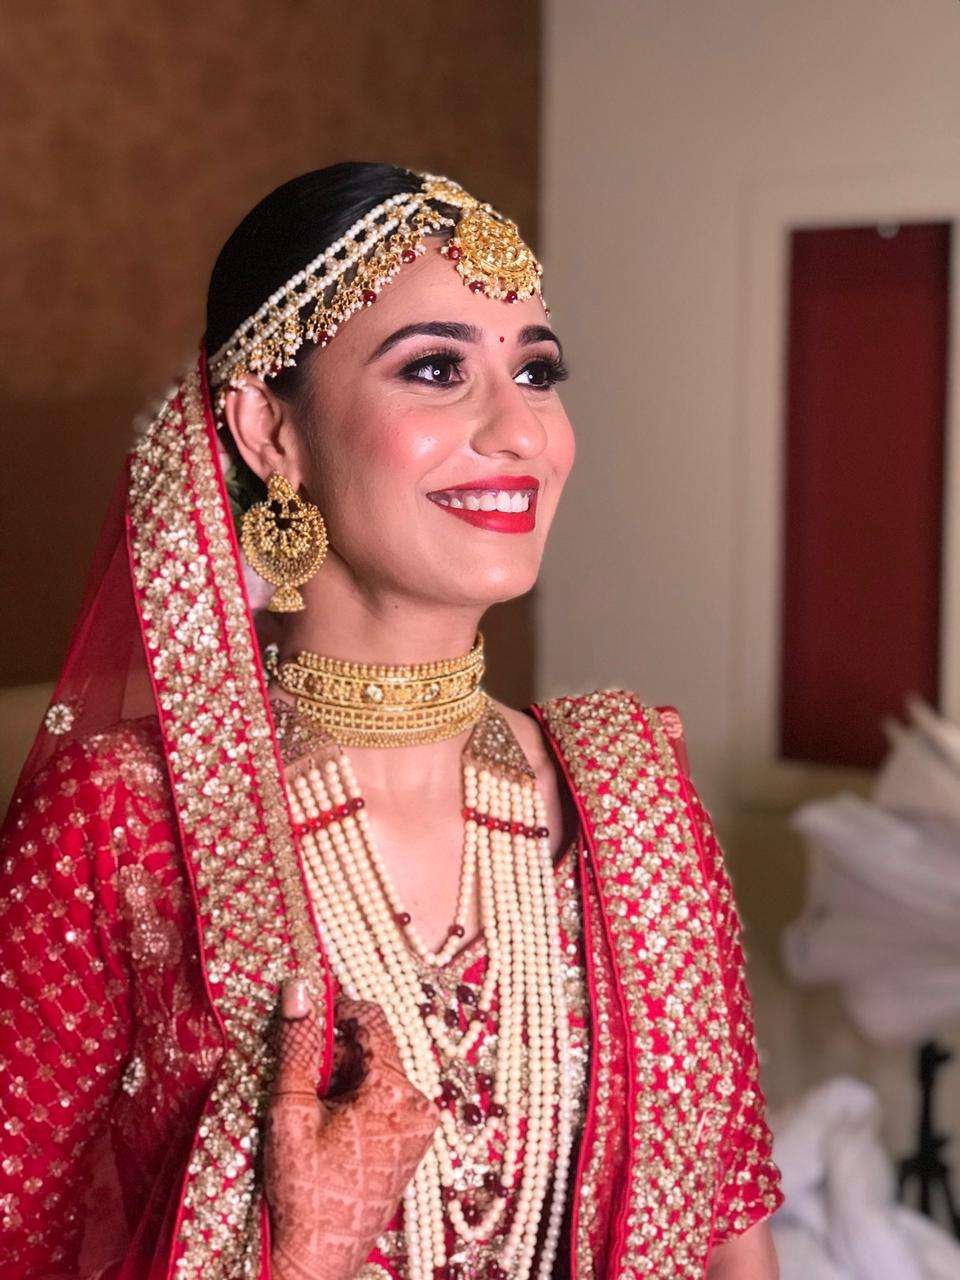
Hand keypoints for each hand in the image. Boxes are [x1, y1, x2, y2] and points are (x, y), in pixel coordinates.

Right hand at [265, 980, 439, 1279]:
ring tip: (309, 1117)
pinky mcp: (411, 1148)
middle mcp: (419, 1106)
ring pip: (374, 1077)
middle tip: (298, 1085)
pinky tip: (327, 1134)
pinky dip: (354, 1105)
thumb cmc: (303, 1189)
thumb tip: (298, 986)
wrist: (317, 1258)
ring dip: (340, 1083)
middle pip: (371, 1051)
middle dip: (332, 1058)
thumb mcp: (292, 1109)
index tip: (306, 1019)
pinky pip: (382, 1104)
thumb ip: (297, 1044)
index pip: (371, 1019)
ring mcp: (419, 1130)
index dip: (336, 1011)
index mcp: (395, 1091)